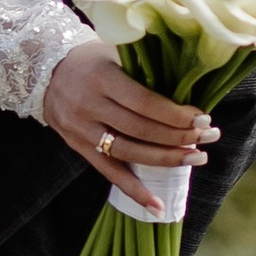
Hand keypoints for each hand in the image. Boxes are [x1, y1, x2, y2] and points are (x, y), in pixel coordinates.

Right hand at [43, 40, 218, 211]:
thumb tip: (190, 82)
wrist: (46, 71)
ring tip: (196, 158)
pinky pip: (109, 173)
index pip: (144, 102)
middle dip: (179, 136)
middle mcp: (89, 105)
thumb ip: (144, 66)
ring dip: (165, 160)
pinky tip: (157, 205)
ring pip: (129, 152)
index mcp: (102, 78)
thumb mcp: (114, 50)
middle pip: (140, 129)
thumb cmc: (91, 59)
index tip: (202, 118)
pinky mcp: (79, 148)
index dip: (175, 114)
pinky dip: (134, 191)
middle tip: (209, 138)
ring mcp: (82, 130)